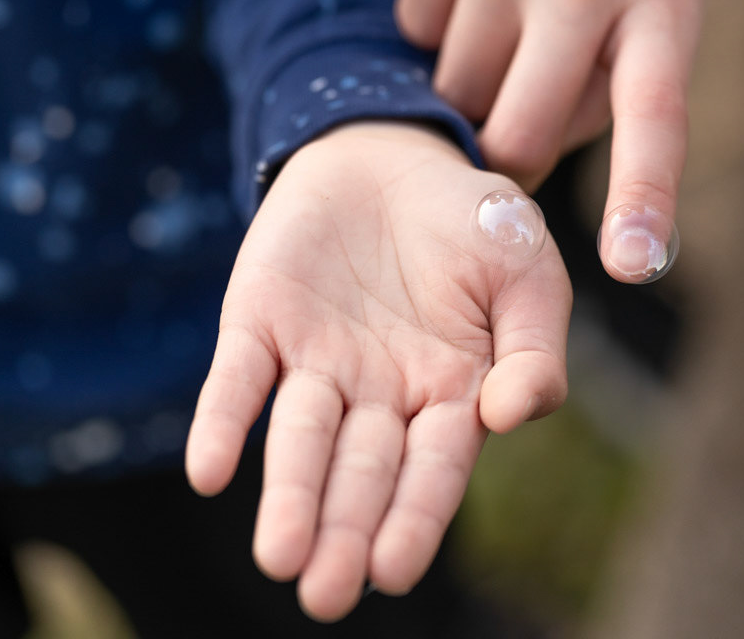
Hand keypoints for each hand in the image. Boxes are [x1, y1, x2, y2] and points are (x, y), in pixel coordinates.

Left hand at [185, 123, 571, 620]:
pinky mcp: (260, 323)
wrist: (393, 149)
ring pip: (300, 439)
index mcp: (451, 391)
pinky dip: (222, 422)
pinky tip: (209, 471)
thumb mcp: (528, 272)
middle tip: (324, 592)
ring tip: (279, 556)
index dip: (414, 516)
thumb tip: (514, 416)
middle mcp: (380, 392)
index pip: (432, 468)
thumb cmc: (474, 221)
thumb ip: (533, 348)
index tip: (391, 569)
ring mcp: (317, 360)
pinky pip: (238, 379)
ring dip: (289, 494)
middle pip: (360, 470)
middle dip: (345, 530)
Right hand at [396, 0, 712, 279]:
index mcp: (663, 6)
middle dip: (511, 150)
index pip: (655, 121)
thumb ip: (608, 99)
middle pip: (516, 134)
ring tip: (518, 22)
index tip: (631, 265)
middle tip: (525, 115)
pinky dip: (442, 24)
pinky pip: (415, 26)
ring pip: (454, 89)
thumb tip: (513, 172)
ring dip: (477, 84)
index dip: (641, 199)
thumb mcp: (661, 14)